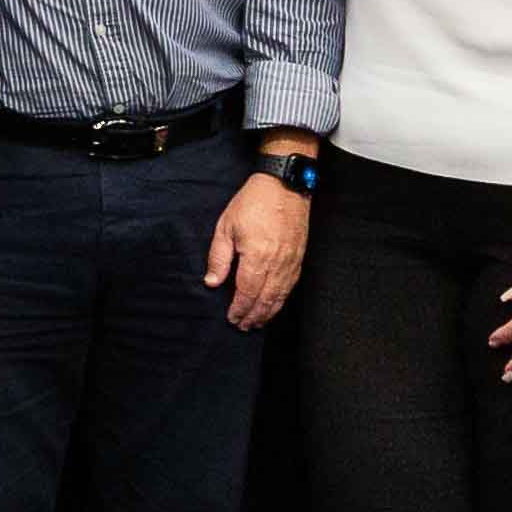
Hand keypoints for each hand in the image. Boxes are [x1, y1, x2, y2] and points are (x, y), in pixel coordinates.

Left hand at [203, 175, 311, 331]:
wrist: (285, 184)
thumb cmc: (253, 202)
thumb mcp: (226, 226)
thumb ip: (219, 257)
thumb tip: (212, 283)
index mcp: (257, 256)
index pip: (247, 292)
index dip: (239, 309)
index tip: (232, 319)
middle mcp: (277, 263)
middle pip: (266, 299)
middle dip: (254, 316)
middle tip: (244, 327)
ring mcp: (291, 261)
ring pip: (281, 296)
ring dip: (268, 312)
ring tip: (257, 323)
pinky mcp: (300, 257)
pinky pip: (291, 285)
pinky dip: (282, 299)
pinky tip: (274, 304)